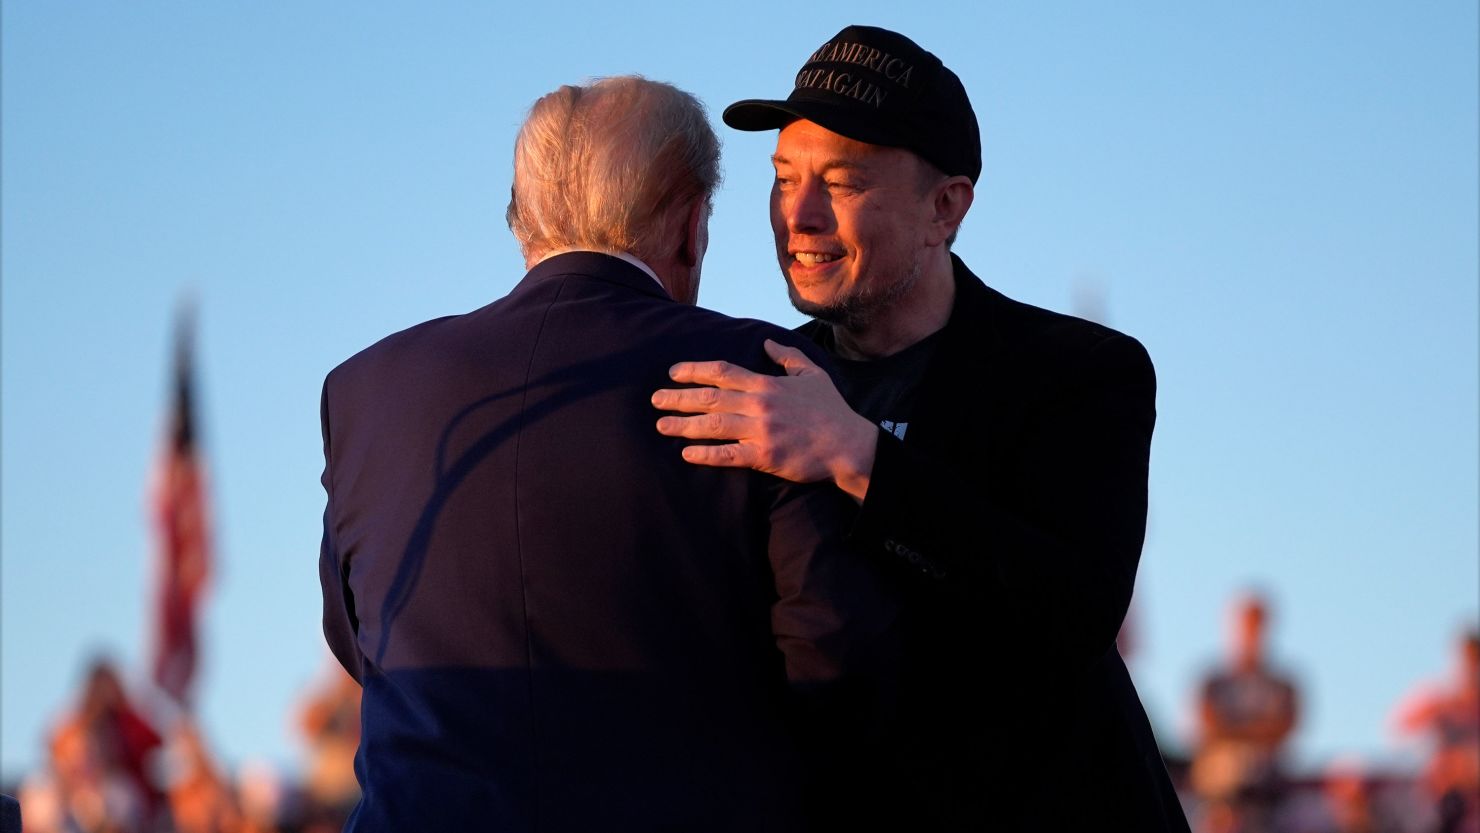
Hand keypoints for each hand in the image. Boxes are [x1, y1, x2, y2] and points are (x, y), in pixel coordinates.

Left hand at [652, 339, 876, 500]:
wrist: (848, 445)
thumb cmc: (831, 411)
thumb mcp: (812, 375)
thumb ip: (787, 356)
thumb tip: (766, 343)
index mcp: (766, 384)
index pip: (722, 372)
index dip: (694, 370)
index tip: (673, 373)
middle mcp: (759, 405)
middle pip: (709, 398)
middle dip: (678, 398)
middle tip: (655, 400)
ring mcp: (760, 431)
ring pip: (712, 425)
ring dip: (683, 425)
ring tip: (661, 425)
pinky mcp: (764, 456)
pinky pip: (727, 455)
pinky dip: (705, 454)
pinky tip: (686, 453)